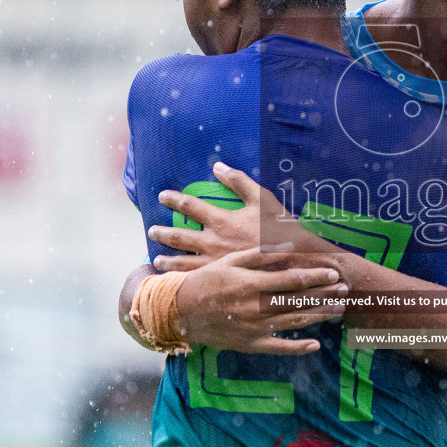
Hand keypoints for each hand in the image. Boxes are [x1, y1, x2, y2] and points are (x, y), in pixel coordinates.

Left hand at [149, 162, 319, 269]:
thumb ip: (239, 181)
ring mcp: (214, 264)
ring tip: (156, 260)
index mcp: (222, 220)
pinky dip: (179, 280)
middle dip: (162, 232)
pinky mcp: (220, 281)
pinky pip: (193, 280)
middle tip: (151, 230)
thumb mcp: (262, 199)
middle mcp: (212, 242)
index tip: (162, 196)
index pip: (190, 205)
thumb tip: (218, 165)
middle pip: (178, 235)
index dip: (174, 199)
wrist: (296, 263)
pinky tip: (174, 281)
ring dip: (166, 260)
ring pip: (181, 262)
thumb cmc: (280, 230)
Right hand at [176, 248, 347, 354]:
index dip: (316, 277)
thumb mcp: (231, 260)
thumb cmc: (208, 280)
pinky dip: (298, 348)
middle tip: (346, 289)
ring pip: (294, 323)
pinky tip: (314, 344)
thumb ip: (259, 254)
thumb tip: (285, 246)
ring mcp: (255, 328)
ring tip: (339, 309)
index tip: (333, 273)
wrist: (182, 310)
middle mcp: (257, 306)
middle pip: (299, 301)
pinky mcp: (251, 344)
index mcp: (253, 283)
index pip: (293, 280)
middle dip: (325, 295)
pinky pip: (278, 348)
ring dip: (319, 316)